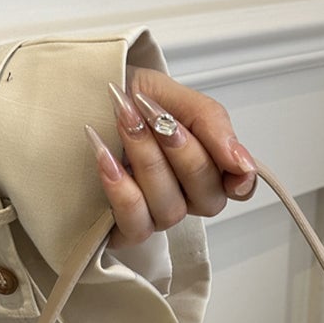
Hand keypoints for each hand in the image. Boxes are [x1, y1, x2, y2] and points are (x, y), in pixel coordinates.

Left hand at [85, 66, 256, 247]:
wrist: (81, 97)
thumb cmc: (128, 99)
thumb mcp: (173, 94)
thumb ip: (212, 123)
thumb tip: (242, 162)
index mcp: (206, 165)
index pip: (239, 186)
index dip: (241, 180)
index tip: (234, 163)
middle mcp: (185, 195)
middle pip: (207, 197)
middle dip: (182, 153)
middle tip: (156, 117)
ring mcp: (156, 214)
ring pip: (170, 209)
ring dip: (147, 161)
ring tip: (125, 122)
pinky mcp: (124, 228)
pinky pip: (135, 223)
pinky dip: (121, 190)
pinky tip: (106, 159)